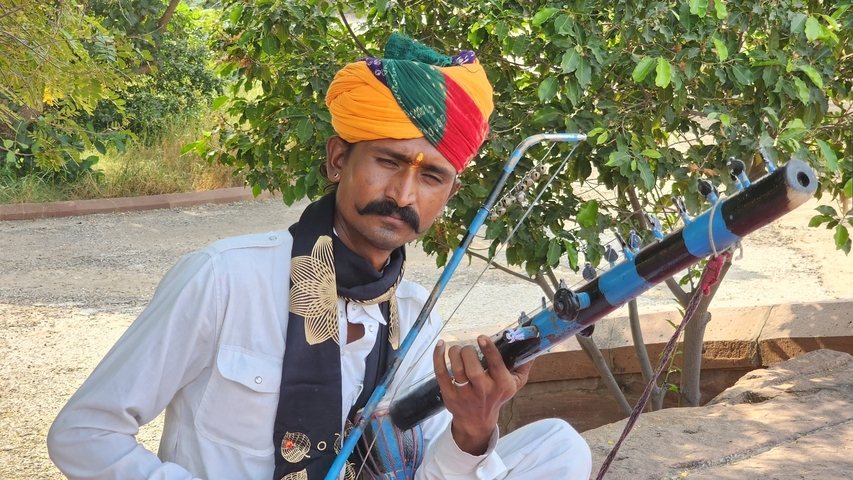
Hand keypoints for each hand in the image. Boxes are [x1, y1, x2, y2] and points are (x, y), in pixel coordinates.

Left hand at [433, 335, 533, 455]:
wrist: (477, 421)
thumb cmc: (497, 396)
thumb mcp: (516, 383)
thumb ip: (525, 364)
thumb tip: (533, 344)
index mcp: (501, 385)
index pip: (496, 366)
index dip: (489, 350)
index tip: (482, 338)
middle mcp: (483, 391)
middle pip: (473, 369)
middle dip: (469, 352)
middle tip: (469, 348)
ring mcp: (464, 394)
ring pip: (457, 369)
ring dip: (455, 353)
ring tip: (457, 348)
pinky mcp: (449, 394)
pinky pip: (441, 373)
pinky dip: (438, 358)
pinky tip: (441, 345)